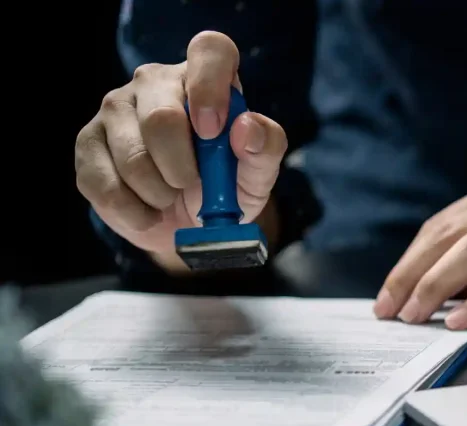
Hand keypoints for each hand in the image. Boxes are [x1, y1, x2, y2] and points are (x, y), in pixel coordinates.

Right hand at [74, 31, 287, 260]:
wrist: (189, 221)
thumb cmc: (227, 184)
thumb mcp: (258, 171)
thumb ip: (265, 147)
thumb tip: (246, 127)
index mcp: (204, 76)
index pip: (210, 49)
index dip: (211, 87)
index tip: (213, 132)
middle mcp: (155, 81)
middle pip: (161, 118)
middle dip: (182, 168)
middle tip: (192, 185)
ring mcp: (115, 108)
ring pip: (131, 156)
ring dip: (159, 194)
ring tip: (171, 197)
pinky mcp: (88, 142)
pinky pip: (105, 184)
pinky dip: (134, 212)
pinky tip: (148, 210)